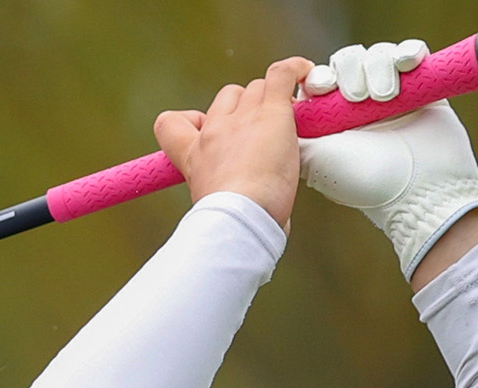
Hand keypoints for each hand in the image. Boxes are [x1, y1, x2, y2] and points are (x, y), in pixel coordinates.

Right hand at [154, 56, 315, 231]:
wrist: (240, 218)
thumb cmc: (234, 226)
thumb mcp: (218, 212)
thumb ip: (238, 205)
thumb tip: (275, 222)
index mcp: (192, 157)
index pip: (170, 123)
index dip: (192, 121)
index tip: (208, 131)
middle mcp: (213, 131)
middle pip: (227, 98)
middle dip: (245, 109)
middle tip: (265, 134)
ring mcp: (242, 119)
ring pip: (255, 88)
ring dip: (271, 100)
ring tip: (291, 120)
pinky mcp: (270, 113)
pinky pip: (280, 74)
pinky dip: (295, 70)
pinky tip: (307, 74)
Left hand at [297, 40, 477, 281]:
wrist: (418, 193)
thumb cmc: (364, 181)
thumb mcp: (316, 158)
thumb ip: (295, 131)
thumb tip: (282, 107)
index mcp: (332, 119)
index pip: (320, 80)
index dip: (318, 77)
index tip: (318, 88)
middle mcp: (360, 105)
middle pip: (348, 62)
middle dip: (347, 71)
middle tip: (354, 95)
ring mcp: (393, 95)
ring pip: (378, 55)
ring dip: (376, 67)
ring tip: (381, 96)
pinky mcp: (423, 88)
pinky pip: (412, 54)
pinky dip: (407, 52)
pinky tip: (406, 64)